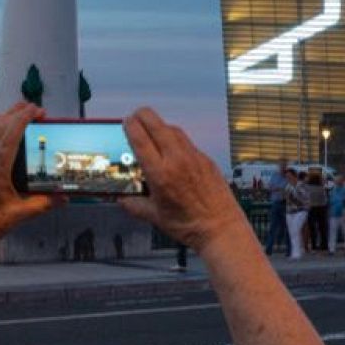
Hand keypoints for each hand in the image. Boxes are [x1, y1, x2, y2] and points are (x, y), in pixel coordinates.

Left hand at [0, 102, 63, 249]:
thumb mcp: (19, 216)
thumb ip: (42, 205)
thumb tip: (64, 198)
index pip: (10, 138)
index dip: (23, 121)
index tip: (36, 110)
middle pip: (0, 130)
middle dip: (18, 114)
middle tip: (36, 108)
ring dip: (7, 117)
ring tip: (20, 108)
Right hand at [119, 107, 245, 251]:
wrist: (220, 228)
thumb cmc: (190, 225)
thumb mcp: (156, 217)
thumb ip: (135, 206)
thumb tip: (123, 201)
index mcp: (161, 174)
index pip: (141, 140)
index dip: (131, 126)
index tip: (126, 122)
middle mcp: (177, 161)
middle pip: (158, 125)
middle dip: (144, 116)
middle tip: (136, 116)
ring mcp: (194, 158)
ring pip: (174, 130)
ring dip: (160, 125)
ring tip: (152, 128)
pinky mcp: (206, 160)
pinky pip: (188, 142)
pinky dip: (176, 138)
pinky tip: (172, 146)